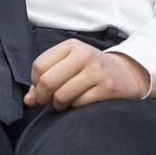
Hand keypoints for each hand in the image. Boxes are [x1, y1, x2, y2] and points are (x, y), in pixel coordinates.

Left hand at [25, 39, 151, 110]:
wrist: (126, 74)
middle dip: (43, 96)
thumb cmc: (91, 70)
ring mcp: (97, 72)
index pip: (39, 65)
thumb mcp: (70, 65)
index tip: (41, 88)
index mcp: (72, 46)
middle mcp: (84, 55)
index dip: (35, 82)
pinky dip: (74, 108)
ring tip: (64, 102)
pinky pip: (78, 104)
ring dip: (58, 105)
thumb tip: (28, 100)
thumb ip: (45, 79)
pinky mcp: (107, 89)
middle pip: (47, 81)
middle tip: (48, 100)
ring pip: (62, 95)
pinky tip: (79, 103)